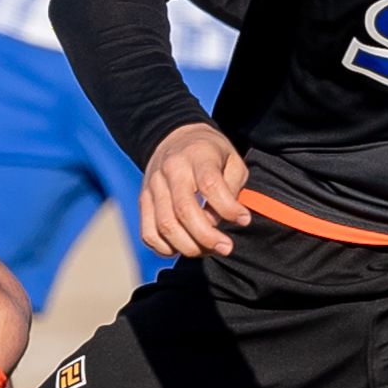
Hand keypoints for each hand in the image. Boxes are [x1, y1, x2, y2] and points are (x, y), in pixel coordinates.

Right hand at [138, 121, 252, 259]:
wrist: (175, 138)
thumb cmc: (210, 154)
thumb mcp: (232, 160)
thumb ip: (232, 187)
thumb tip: (223, 220)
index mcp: (197, 156)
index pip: (210, 185)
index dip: (228, 208)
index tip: (244, 220)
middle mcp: (170, 171)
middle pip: (184, 210)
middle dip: (207, 237)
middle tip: (226, 248)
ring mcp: (153, 187)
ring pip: (165, 226)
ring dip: (189, 246)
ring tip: (208, 249)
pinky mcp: (143, 201)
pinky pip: (149, 233)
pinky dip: (166, 248)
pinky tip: (184, 247)